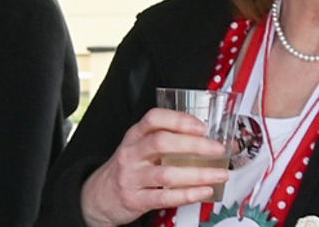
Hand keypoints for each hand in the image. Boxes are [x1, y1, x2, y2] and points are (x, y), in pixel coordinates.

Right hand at [79, 107, 229, 226]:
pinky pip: (164, 196)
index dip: (179, 120)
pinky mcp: (135, 199)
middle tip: (217, 149)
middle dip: (195, 145)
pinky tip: (204, 191)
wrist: (98, 197)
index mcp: (135, 135)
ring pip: (166, 173)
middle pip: (162, 143)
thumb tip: (207, 136)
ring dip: (198, 174)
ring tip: (219, 174)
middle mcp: (132, 154)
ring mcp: (132, 177)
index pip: (153, 119)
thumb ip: (166, 138)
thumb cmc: (130, 167)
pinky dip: (188, 194)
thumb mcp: (140, 146)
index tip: (202, 126)